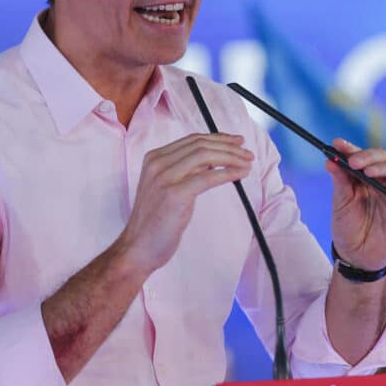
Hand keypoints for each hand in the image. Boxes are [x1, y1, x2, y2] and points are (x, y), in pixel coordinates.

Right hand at [119, 133, 253, 272]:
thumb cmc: (154, 222)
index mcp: (153, 158)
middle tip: (248, 153)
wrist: (137, 247)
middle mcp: (157, 163)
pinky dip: (228, 173)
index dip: (218, 138)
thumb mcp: (166, 188)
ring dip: (232, 157)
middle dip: (229, 146)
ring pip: (205, 156)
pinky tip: (240, 174)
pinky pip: (208, 177)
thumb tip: (211, 161)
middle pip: (200, 145)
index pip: (192, 140)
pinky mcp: (174, 194)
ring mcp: (164, 178)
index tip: (236, 142)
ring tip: (248, 163)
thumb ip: (183, 171)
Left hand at [327, 139, 385, 270]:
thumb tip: (328, 161)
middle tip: (354, 163)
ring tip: (371, 173)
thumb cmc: (347, 228)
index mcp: (361, 176)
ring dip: (384, 168)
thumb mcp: (340, 204)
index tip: (337, 144)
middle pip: (381, 157)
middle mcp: (379, 180)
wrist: (357, 257)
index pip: (359, 156)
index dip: (350, 148)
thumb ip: (339, 182)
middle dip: (368, 156)